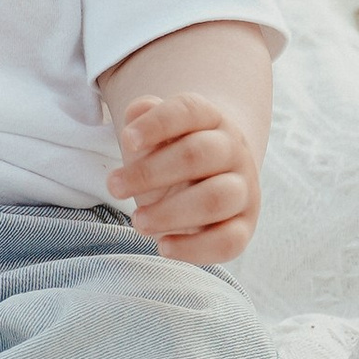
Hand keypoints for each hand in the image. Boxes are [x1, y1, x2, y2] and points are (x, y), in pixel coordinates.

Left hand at [108, 87, 262, 265]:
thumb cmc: (170, 158)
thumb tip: (138, 111)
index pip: (189, 111)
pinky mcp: (244, 226)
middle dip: (150, 173)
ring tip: (138, 222)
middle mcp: (233, 150)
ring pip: (217, 198)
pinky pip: (229, 241)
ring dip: (171, 212)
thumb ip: (144, 121)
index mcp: (211, 120)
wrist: (207, 182)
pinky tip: (163, 246)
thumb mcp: (153, 138)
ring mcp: (243, 189)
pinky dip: (195, 248)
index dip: (157, 124)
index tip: (126, 141)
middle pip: (199, 154)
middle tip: (114, 187)